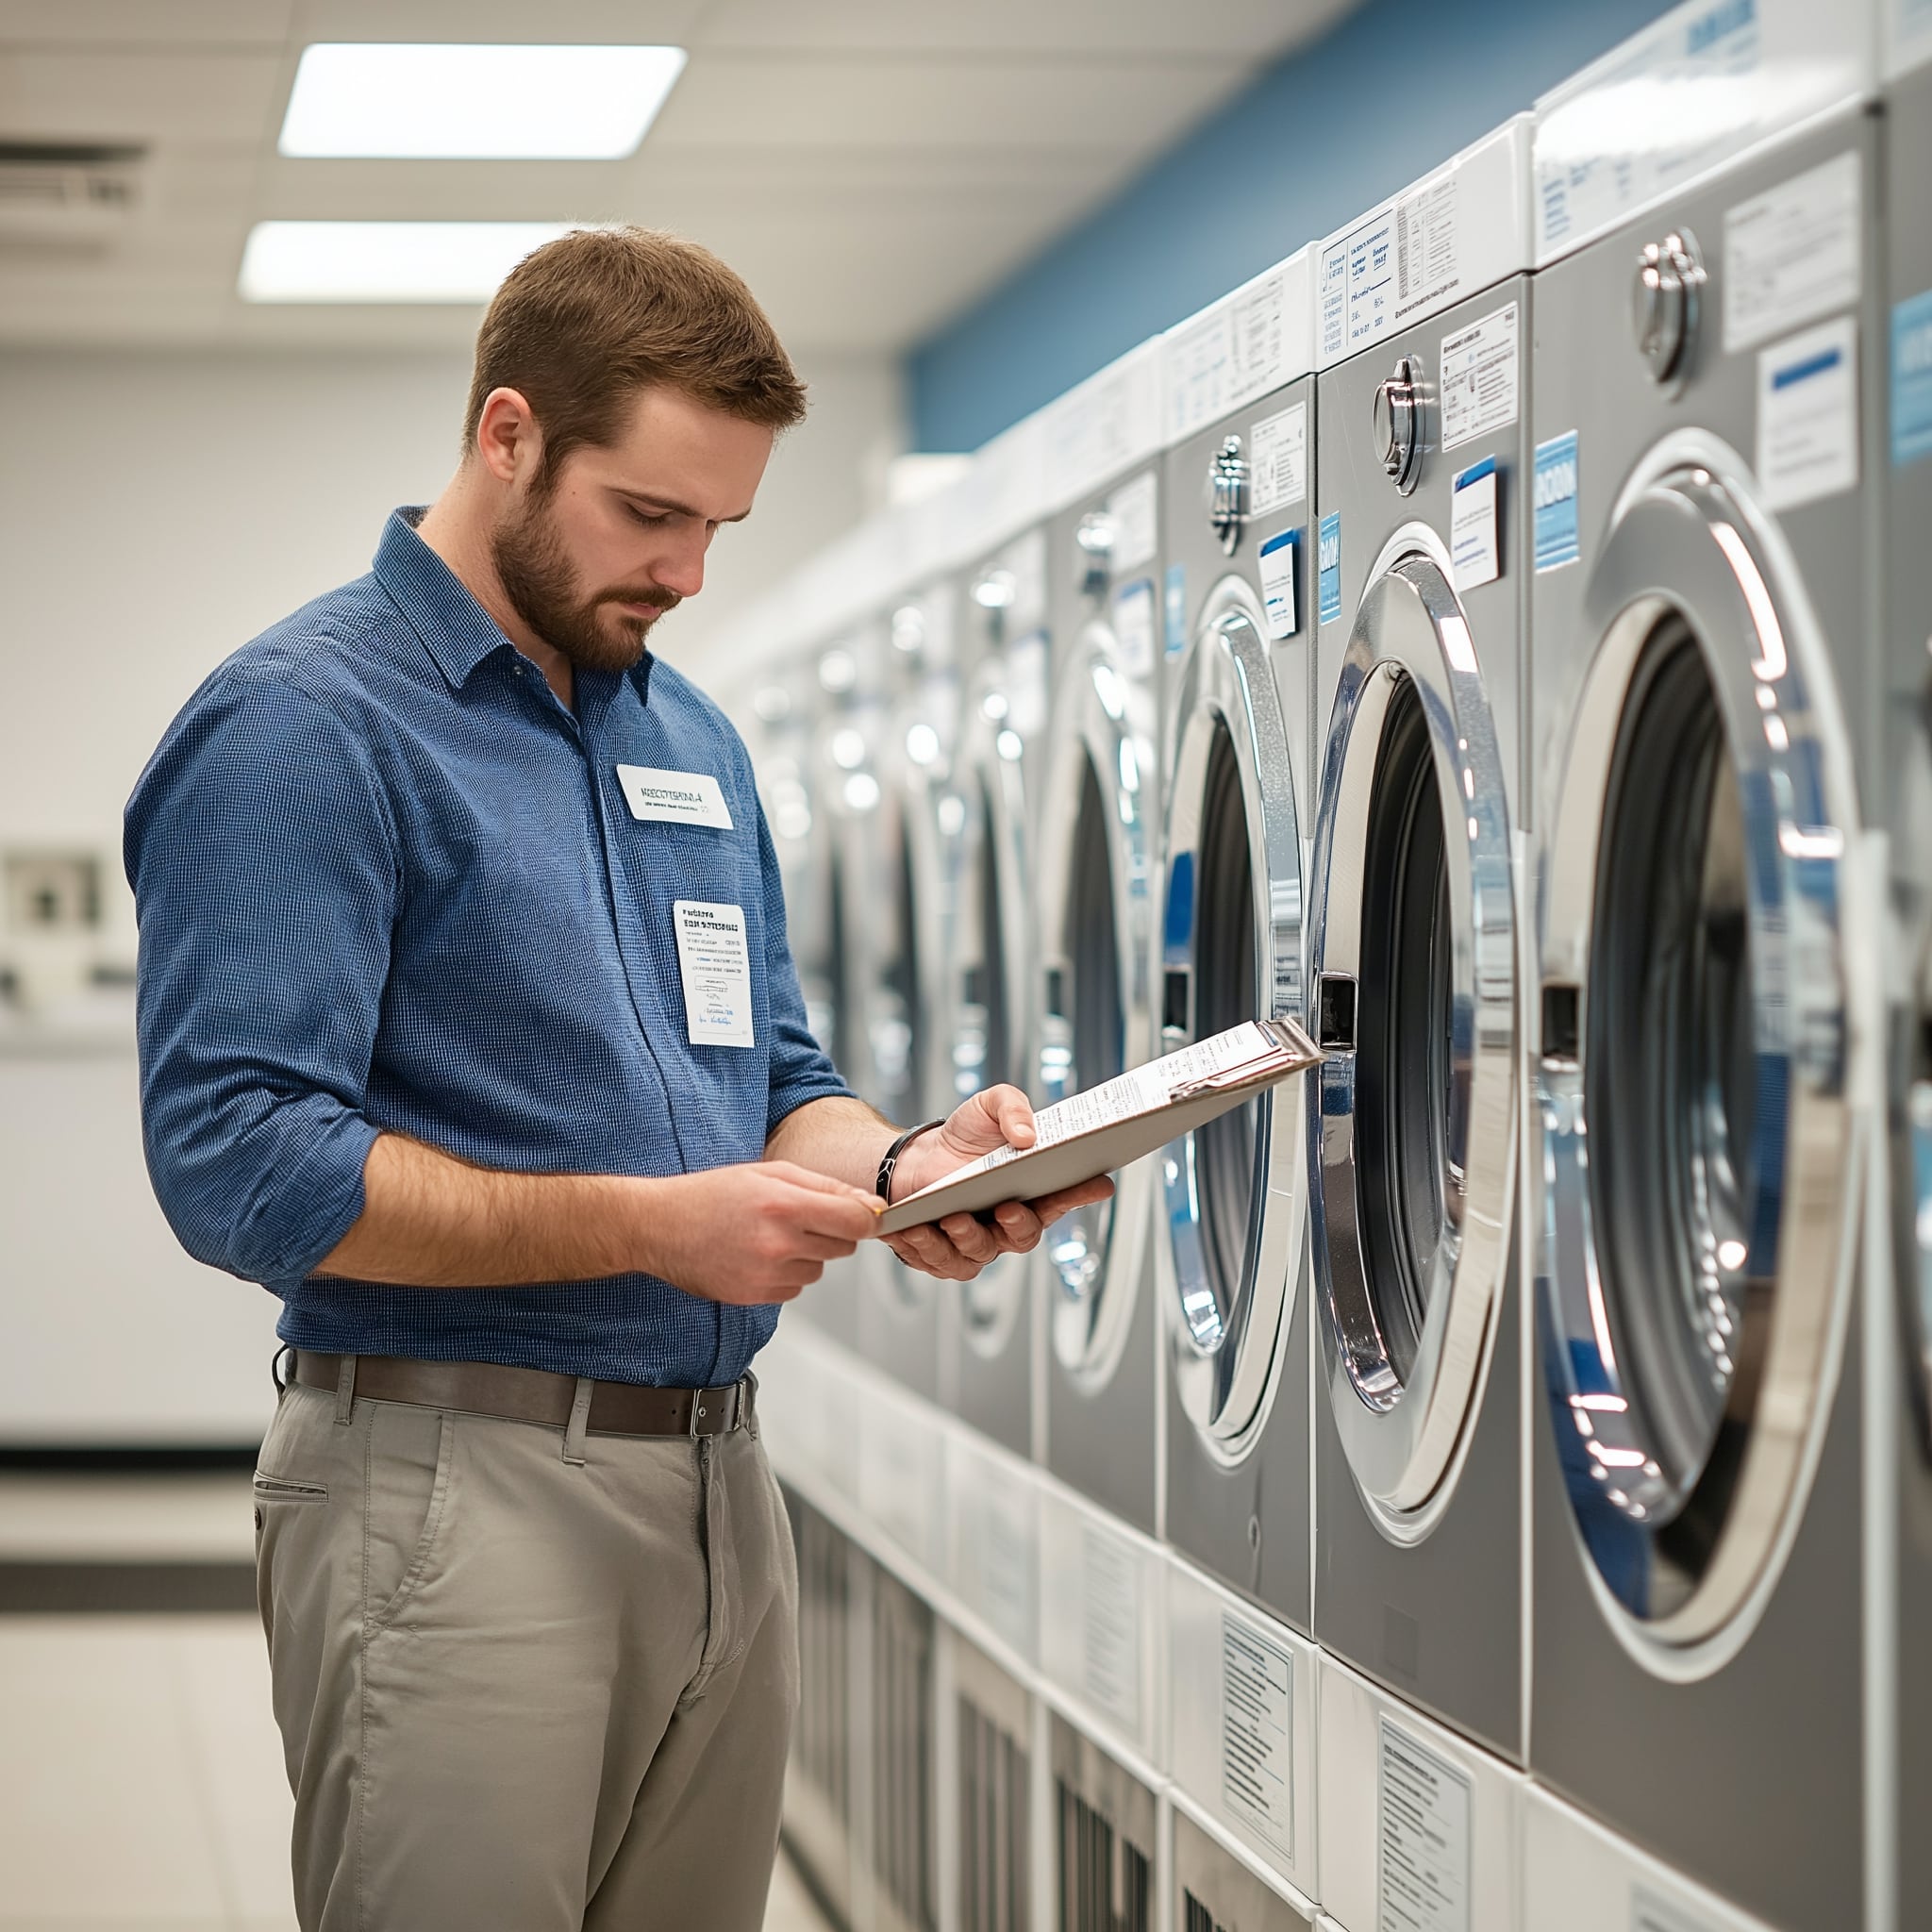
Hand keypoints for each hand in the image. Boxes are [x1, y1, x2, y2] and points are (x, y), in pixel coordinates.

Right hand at [642, 1161, 881, 1303]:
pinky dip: (786, 1273)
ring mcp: (766, 1275)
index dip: (866, 1216)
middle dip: (832, 1231)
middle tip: (798, 1216)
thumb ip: (824, 1186)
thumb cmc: (711, 1195)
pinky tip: (758, 1255)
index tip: (864, 1214)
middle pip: (844, 1246)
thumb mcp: (769, 1172)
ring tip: (769, 1235)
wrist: (660, 1227)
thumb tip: (867, 1203)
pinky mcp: (756, 1297)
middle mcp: (778, 1243)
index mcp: (784, 1205)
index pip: (856, 1221)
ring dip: (806, 1253)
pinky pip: (796, 1287)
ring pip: (820, 1269)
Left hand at [880, 1085, 1115, 1281]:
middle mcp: (1013, 1220)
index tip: (1100, 1183)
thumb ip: (1011, 1107)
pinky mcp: (947, 1256)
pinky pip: (942, 1262)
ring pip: (982, 1253)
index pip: (1066, 1194)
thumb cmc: (962, 1137)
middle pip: (1026, 1236)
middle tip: (1006, 1208)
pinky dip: (927, 1248)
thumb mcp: (988, 1106)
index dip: (1084, 1191)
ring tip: (951, 1218)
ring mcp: (981, 1242)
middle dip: (1018, 1225)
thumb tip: (1026, 1135)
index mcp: (1034, 1188)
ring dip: (968, 1237)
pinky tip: (914, 1230)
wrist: (916, 1159)